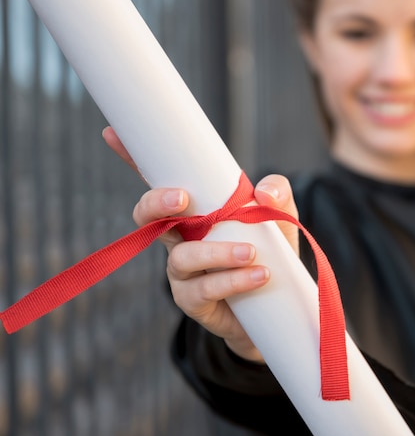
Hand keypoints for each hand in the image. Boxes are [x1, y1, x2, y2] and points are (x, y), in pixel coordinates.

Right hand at [102, 126, 299, 361]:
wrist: (277, 303)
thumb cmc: (271, 249)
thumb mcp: (280, 215)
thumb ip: (277, 192)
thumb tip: (263, 193)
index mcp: (195, 210)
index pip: (159, 181)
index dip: (134, 158)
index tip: (113, 133)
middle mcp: (180, 237)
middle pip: (147, 216)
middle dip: (157, 203)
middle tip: (183, 197)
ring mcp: (183, 271)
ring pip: (181, 257)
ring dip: (216, 252)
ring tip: (250, 253)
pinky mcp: (194, 301)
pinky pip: (204, 289)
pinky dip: (232, 280)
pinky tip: (259, 275)